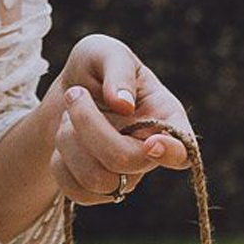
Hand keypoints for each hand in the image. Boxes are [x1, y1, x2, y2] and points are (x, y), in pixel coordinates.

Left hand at [45, 33, 192, 207]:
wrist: (68, 93)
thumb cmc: (95, 68)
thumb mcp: (104, 51)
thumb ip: (118, 69)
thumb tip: (124, 104)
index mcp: (165, 116)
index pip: (183, 150)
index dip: (172, 153)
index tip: (152, 143)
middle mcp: (150, 151)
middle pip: (126, 160)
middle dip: (90, 126)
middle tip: (74, 94)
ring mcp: (126, 175)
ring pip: (97, 179)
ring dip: (69, 141)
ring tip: (68, 116)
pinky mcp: (98, 191)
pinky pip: (76, 192)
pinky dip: (59, 162)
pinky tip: (64, 140)